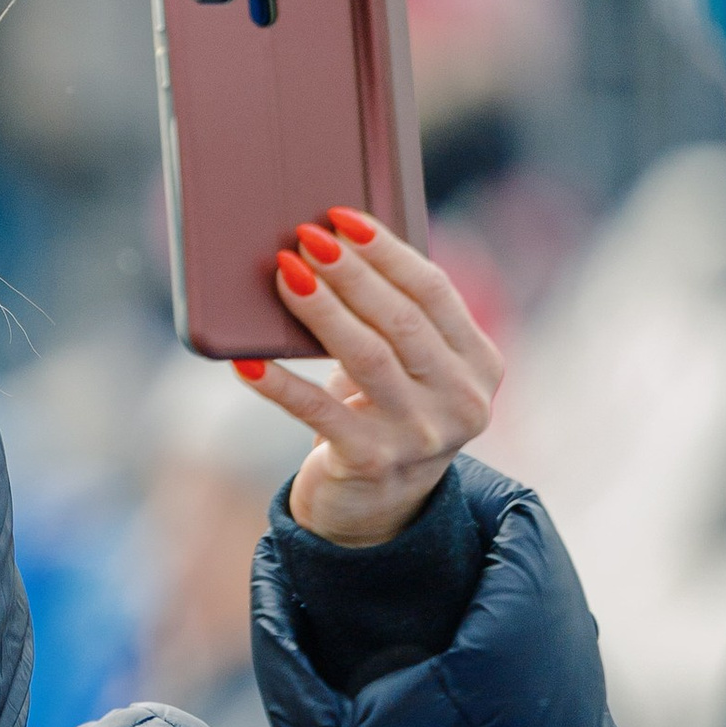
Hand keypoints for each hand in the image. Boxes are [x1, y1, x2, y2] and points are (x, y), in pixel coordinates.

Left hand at [234, 209, 500, 548]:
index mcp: (479, 364)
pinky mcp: (372, 463)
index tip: (342, 217)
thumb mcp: (409, 367)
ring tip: (284, 272)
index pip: (434, 291)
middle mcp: (462, 401)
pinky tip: (245, 361)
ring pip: (365, 356)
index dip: (387, 250)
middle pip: (400, 319)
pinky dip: (279, 383)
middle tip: (305, 235)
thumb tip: (329, 244)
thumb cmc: (383, 411)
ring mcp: (421, 436)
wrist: (378, 510)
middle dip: (349, 271)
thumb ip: (395, 316)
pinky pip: (317, 412)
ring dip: (320, 309)